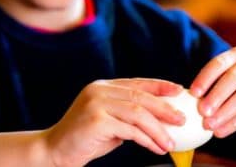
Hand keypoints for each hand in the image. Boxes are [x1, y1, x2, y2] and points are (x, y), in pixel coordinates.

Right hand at [44, 78, 184, 166]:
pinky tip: (157, 147)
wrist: (54, 152)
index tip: (179, 91)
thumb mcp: (111, 121)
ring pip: (138, 113)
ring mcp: (96, 103)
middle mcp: (100, 90)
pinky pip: (130, 130)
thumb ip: (129, 115)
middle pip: (141, 96)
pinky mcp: (96, 120)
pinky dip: (147, 139)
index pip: (137, 83)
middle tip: (182, 119)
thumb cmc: (86, 139)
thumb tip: (161, 116)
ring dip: (158, 129)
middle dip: (165, 108)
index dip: (160, 85)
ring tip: (171, 142)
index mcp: (104, 86)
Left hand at [190, 47, 235, 137]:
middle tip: (202, 111)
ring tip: (209, 125)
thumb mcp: (228, 71)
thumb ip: (212, 82)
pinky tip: (221, 132)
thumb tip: (189, 101)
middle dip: (216, 96)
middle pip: (233, 78)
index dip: (205, 77)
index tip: (193, 93)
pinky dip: (234, 123)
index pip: (219, 63)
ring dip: (225, 113)